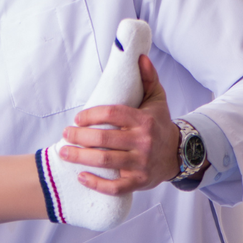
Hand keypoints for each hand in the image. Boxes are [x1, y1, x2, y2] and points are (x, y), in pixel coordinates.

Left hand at [60, 55, 180, 194]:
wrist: (179, 154)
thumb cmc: (161, 125)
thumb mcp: (157, 99)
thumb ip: (148, 78)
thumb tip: (139, 56)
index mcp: (144, 120)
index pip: (112, 114)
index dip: (91, 115)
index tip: (78, 118)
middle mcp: (142, 142)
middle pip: (104, 139)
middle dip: (79, 136)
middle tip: (66, 134)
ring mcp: (140, 164)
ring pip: (105, 161)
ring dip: (80, 157)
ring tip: (64, 152)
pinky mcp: (138, 182)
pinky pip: (114, 187)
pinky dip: (96, 183)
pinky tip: (81, 176)